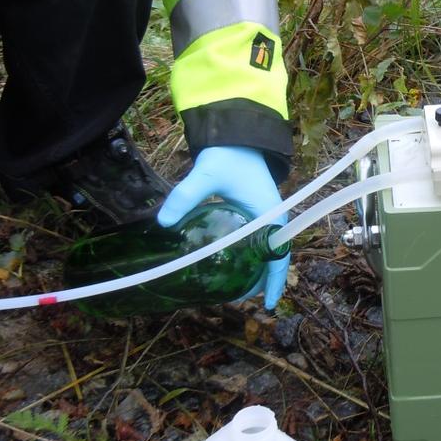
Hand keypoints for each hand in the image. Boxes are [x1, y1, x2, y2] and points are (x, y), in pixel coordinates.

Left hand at [157, 146, 289, 309]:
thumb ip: (186, 196)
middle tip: (238, 302)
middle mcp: (272, 221)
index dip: (275, 282)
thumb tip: (163, 222)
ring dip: (254, 273)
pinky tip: (231, 267)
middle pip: (272, 260)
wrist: (237, 135)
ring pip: (265, 254)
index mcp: (271, 216)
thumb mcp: (207, 174)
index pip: (278, 257)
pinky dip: (248, 259)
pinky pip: (256, 244)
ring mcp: (265, 218)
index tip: (267, 306)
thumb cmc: (230, 156)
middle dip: (260, 284)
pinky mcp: (255, 215)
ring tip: (234, 291)